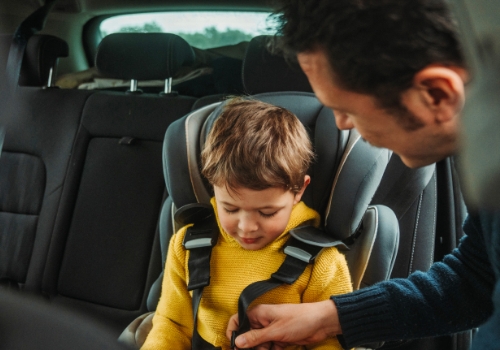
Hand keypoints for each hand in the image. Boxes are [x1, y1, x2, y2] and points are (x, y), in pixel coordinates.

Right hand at [226, 300, 340, 349]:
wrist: (321, 323)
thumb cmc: (299, 319)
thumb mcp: (275, 331)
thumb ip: (255, 337)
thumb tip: (237, 342)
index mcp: (258, 313)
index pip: (237, 321)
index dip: (233, 333)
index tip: (234, 347)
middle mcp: (262, 321)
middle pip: (247, 337)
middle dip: (249, 347)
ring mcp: (271, 330)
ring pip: (259, 345)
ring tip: (271, 347)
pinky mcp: (280, 339)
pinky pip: (270, 347)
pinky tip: (276, 349)